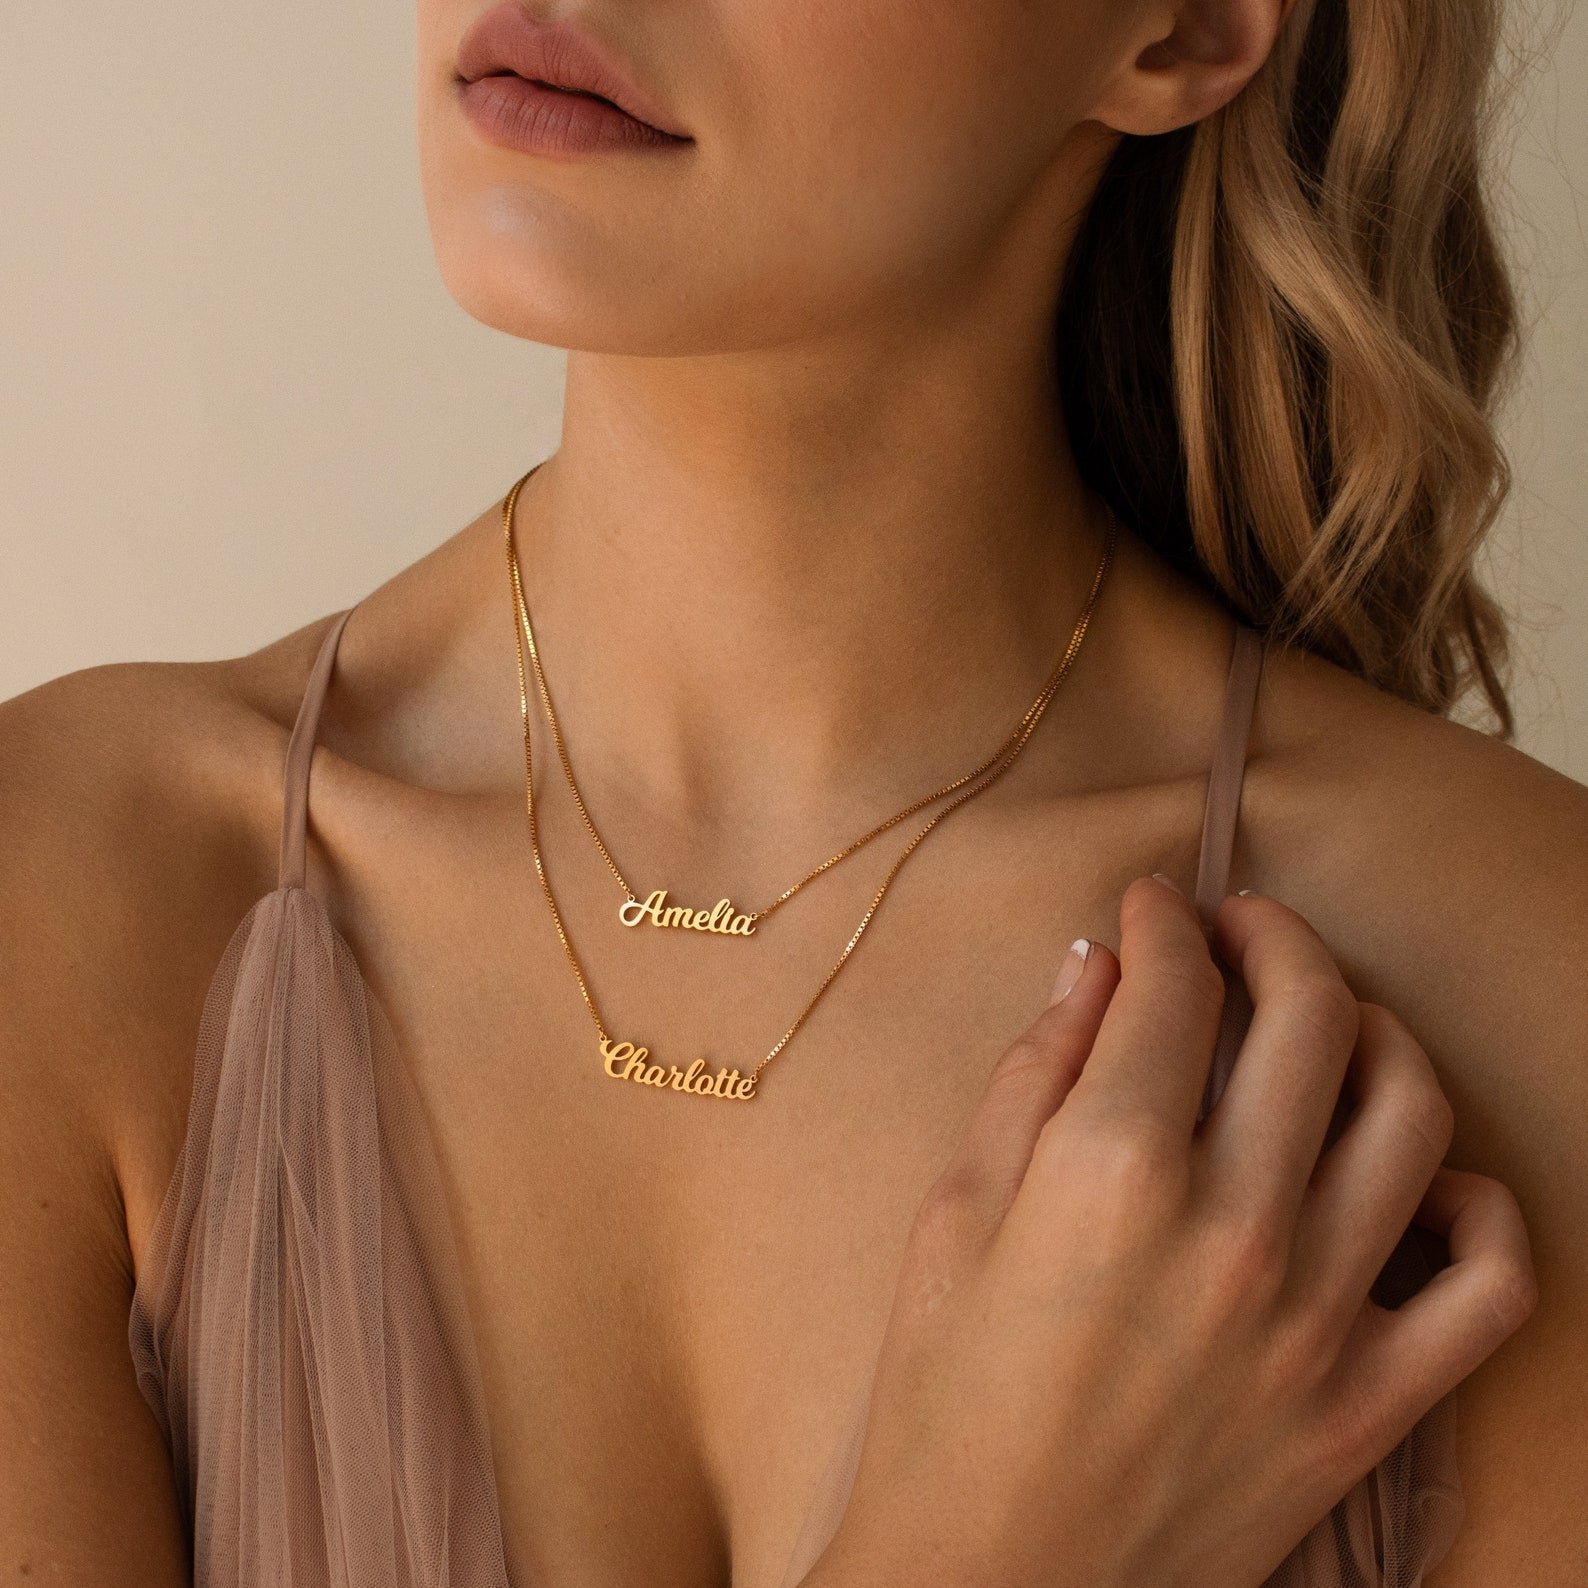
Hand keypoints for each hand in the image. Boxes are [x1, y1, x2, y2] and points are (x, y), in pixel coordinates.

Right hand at [806, 875, 1534, 1587]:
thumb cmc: (943, 1400)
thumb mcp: (952, 1216)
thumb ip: (1029, 1077)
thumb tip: (1089, 966)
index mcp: (1109, 1172)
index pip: (1172, 988)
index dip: (1160, 920)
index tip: (1149, 906)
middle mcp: (1232, 1228)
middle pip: (1309, 1017)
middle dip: (1274, 937)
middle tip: (1237, 927)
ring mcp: (1317, 1320)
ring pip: (1411, 1116)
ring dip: (1376, 1031)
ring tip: (1328, 1020)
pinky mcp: (1368, 1408)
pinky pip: (1490, 1283)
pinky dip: (1476, 1205)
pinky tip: (1418, 1176)